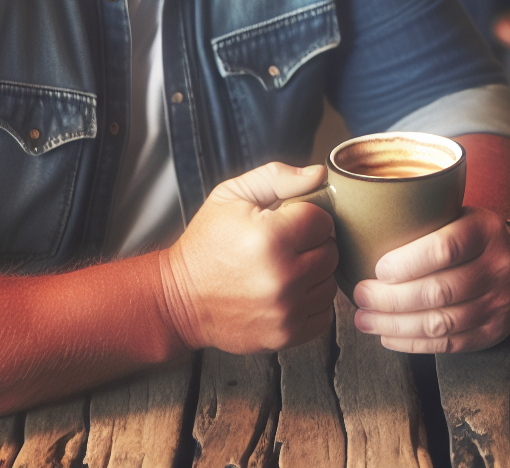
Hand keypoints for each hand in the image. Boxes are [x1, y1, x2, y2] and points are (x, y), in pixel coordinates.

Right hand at [160, 162, 339, 353]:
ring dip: (313, 274)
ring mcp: (286, 310)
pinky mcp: (286, 335)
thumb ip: (278, 178)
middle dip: (311, 245)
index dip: (305, 217)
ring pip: (330, 283)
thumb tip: (319, 174)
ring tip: (284, 269)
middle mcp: (282, 277)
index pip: (322, 220)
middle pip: (331, 252)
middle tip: (285, 246)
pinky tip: (288, 293)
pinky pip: (324, 313)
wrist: (179, 300)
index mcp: (271, 237)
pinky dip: (311, 303)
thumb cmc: (206, 244)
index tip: (286, 223)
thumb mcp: (231, 196)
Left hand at [351, 206, 509, 352]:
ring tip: (365, 320)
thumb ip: (419, 220)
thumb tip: (359, 233)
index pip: (444, 249)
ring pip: (441, 323)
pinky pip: (448, 345)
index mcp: (485, 230)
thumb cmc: (467, 236)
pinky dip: (413, 343)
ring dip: (395, 325)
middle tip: (361, 297)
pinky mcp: (494, 331)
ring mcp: (500, 303)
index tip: (377, 270)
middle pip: (439, 291)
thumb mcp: (454, 213)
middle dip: (391, 299)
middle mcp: (499, 267)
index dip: (406, 263)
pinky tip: (388, 336)